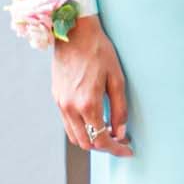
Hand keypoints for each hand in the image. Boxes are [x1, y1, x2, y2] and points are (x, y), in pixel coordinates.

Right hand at [50, 20, 133, 155]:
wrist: (73, 32)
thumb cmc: (99, 51)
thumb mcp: (117, 79)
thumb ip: (119, 109)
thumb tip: (121, 132)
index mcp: (87, 104)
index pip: (101, 139)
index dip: (116, 149)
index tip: (128, 150)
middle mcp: (70, 107)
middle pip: (86, 143)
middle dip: (104, 147)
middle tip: (120, 141)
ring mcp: (60, 104)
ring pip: (75, 136)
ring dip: (91, 140)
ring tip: (108, 133)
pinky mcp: (56, 98)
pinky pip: (68, 124)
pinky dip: (81, 130)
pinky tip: (94, 122)